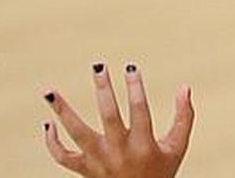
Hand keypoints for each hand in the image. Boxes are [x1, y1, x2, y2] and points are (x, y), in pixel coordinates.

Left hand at [41, 63, 193, 176]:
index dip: (136, 87)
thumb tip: (185, 87)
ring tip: (49, 90)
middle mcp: (119, 152)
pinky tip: (49, 123)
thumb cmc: (160, 173)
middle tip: (98, 66)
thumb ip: (183, 117)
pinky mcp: (85, 170)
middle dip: (103, 89)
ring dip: (62, 110)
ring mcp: (99, 161)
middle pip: (108, 116)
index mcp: (143, 145)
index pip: (140, 109)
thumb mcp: (177, 147)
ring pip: (76, 133)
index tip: (131, 68)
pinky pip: (63, 157)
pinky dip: (52, 142)